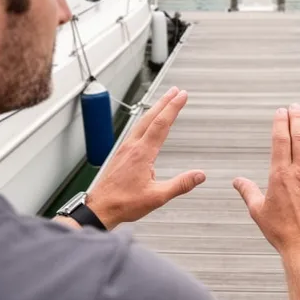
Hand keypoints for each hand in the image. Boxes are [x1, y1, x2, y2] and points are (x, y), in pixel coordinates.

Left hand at [88, 86, 204, 228]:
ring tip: (164, 102)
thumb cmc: (124, 204)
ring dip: (155, 110)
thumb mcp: (157, 197)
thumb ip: (180, 184)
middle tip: (176, 91)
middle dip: (165, 102)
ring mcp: (124, 149)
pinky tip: (147, 124)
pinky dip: (145, 121)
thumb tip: (199, 175)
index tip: (182, 96)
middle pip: (150, 118)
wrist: (100, 208)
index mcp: (142, 153)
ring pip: (142, 123)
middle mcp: (132, 147)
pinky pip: (135, 131)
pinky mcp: (121, 154)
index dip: (173, 108)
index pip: (161, 124)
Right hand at [233, 104, 299, 258]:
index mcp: (280, 175)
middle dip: (296, 118)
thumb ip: (247, 192)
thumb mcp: (258, 212)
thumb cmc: (283, 233)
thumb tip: (237, 181)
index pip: (280, 140)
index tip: (280, 111)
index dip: (280, 122)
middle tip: (294, 107)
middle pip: (299, 136)